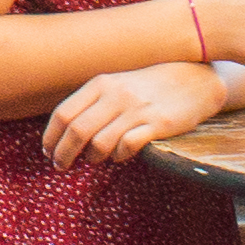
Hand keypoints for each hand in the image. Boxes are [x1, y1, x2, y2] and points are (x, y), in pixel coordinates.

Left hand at [39, 60, 239, 168]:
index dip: (50, 138)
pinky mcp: (158, 123)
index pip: (63, 114)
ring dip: (92, 157)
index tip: (48, 152)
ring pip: (99, 143)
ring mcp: (137, 109)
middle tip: (61, 166)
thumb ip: (92, 103)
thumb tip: (65, 132)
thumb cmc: (150, 85)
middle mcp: (116, 94)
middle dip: (63, 154)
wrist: (196, 78)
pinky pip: (127, 147)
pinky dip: (118, 156)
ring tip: (94, 159)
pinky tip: (120, 156)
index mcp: (101, 84)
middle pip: (76, 131)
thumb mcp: (117, 84)